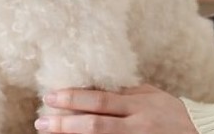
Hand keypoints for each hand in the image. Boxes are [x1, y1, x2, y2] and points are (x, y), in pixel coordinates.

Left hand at [35, 84, 198, 133]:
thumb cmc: (173, 113)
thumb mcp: (150, 95)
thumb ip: (123, 91)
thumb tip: (90, 84)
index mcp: (139, 105)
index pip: (100, 101)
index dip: (73, 98)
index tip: (50, 97)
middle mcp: (138, 125)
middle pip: (96, 125)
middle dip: (65, 123)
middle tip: (41, 121)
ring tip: (49, 133)